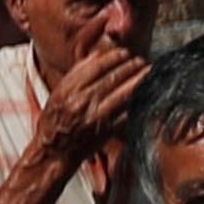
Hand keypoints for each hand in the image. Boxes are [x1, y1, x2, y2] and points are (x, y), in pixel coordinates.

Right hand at [32, 33, 151, 169]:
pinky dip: (138, 101)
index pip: (95, 67)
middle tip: (142, 60)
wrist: (53, 151)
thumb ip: (76, 74)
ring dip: (139, 80)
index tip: (125, 53)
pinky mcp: (106, 131)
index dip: (113, 57)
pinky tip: (146, 93)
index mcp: (68, 90)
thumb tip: (97, 55)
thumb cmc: (55, 120)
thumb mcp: (59, 93)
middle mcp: (81, 102)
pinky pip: (127, 113)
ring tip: (149, 72)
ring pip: (123, 94)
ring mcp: (95, 117)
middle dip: (130, 66)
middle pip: (112, 78)